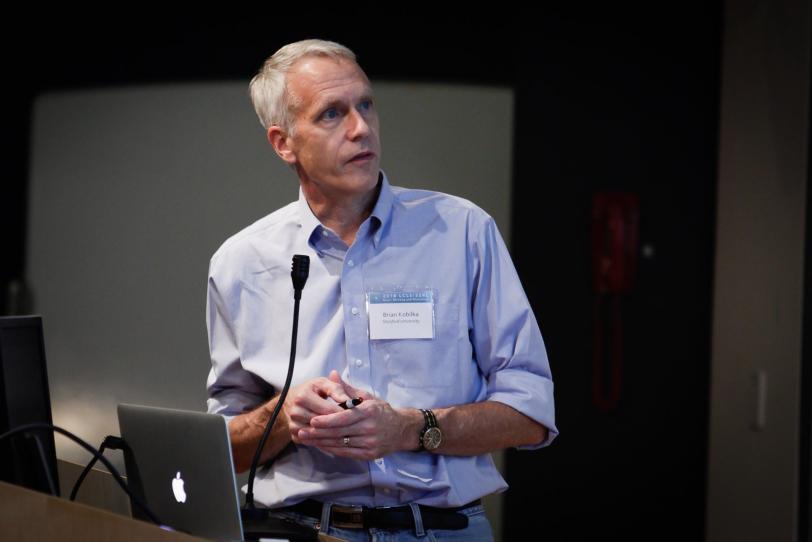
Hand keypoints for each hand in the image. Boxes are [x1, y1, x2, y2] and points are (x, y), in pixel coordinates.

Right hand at [283, 370, 356, 443]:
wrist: (291, 400)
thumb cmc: (312, 390)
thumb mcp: (324, 384)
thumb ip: (337, 389)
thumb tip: (350, 401)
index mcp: (302, 396)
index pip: (328, 409)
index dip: (344, 413)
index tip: (357, 416)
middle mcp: (295, 412)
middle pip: (323, 424)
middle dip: (340, 426)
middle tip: (356, 428)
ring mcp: (293, 425)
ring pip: (319, 435)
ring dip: (334, 436)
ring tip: (349, 434)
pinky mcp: (295, 436)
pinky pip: (313, 442)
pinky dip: (326, 442)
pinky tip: (338, 440)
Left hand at [296, 372, 417, 459]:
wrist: (401, 430)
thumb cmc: (381, 411)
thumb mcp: (367, 396)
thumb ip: (347, 389)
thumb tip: (332, 375)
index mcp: (369, 412)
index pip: (345, 418)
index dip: (328, 421)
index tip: (312, 420)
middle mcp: (370, 428)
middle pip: (340, 433)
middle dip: (319, 433)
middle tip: (302, 431)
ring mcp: (370, 443)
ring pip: (341, 444)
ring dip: (321, 442)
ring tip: (306, 438)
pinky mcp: (369, 455)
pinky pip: (346, 453)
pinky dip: (332, 449)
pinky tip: (321, 445)